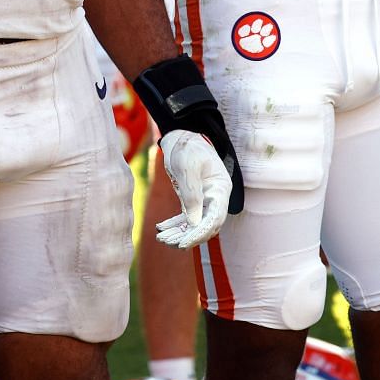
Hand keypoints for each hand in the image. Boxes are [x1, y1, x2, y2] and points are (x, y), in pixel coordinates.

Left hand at [154, 130, 232, 247]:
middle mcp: (215, 197)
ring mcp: (204, 199)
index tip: (183, 244)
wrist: (181, 136)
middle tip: (167, 242)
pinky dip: (174, 224)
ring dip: (179, 233)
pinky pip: (186, 217)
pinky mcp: (192, 198)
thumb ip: (191, 193)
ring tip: (161, 238)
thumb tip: (194, 222)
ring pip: (194, 224)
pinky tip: (160, 228)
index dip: (200, 233)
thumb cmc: (187, 147)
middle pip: (205, 225)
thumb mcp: (187, 167)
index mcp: (220, 189)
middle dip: (187, 236)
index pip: (214, 219)